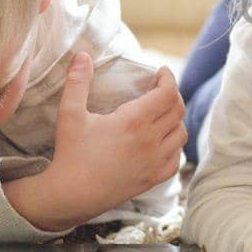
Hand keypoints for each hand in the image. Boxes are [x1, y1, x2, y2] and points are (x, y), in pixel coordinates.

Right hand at [9, 54, 185, 230]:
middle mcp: (150, 141)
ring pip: (180, 134)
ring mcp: (154, 161)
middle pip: (178, 110)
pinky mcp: (153, 179)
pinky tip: (162, 141)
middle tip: (159, 89)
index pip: (168, 93)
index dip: (169, 78)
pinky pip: (175, 159)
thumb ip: (78, 82)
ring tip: (162, 113)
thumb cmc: (71, 153)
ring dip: (175, 119)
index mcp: (134, 121)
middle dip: (172, 94)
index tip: (162, 71)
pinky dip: (174, 146)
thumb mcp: (70, 114)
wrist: (71, 195)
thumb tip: (82, 55)